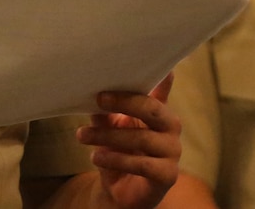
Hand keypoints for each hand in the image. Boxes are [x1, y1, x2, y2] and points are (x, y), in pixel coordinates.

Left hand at [75, 73, 180, 208]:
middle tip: (98, 99)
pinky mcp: (168, 175)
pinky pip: (142, 165)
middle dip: (124, 102)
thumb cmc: (117, 150)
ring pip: (141, 138)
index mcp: (159, 110)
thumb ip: (106, 109)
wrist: (120, 190)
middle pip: (152, 108)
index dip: (162, 77)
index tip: (157, 64)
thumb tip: (93, 88)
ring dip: (108, 136)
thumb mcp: (109, 126)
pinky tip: (96, 157)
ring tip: (83, 135)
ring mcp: (172, 151)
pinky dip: (116, 159)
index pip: (162, 89)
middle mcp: (170, 127)